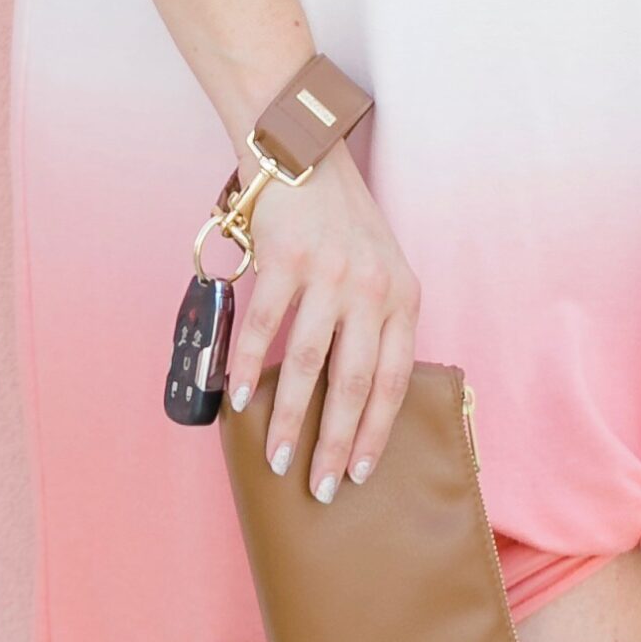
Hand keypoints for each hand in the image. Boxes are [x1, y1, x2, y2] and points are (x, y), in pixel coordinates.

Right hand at [227, 142, 421, 503]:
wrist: (303, 153)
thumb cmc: (340, 221)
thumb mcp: (379, 269)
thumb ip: (374, 324)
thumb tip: (352, 400)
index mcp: (401, 296)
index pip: (394, 379)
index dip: (377, 431)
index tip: (360, 473)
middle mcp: (371, 287)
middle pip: (354, 381)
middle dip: (336, 442)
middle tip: (321, 488)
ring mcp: (328, 272)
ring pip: (308, 363)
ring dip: (290, 418)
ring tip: (277, 458)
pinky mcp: (286, 258)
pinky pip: (264, 326)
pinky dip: (248, 367)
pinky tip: (239, 398)